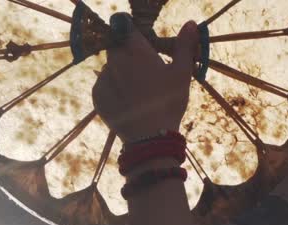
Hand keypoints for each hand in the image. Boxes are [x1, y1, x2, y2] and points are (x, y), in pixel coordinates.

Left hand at [92, 20, 197, 141]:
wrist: (151, 138)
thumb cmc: (169, 103)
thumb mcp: (182, 73)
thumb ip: (184, 46)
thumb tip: (190, 24)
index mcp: (135, 49)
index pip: (125, 27)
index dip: (134, 35)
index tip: (144, 48)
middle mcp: (115, 59)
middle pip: (117, 47)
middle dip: (127, 55)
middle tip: (145, 74)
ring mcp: (103, 78)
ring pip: (110, 68)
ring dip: (120, 73)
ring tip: (138, 93)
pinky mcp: (96, 96)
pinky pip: (103, 86)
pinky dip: (113, 90)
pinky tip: (128, 103)